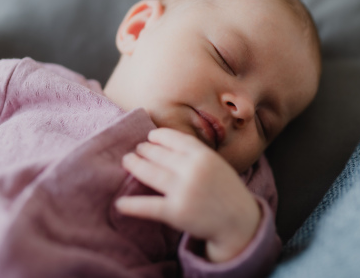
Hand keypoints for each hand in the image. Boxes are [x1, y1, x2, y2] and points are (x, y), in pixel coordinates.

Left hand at [116, 128, 261, 262]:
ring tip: (127, 161)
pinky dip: (132, 205)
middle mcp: (193, 170)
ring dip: (135, 165)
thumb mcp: (217, 165)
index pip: (175, 139)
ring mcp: (184, 191)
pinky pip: (149, 206)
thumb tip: (166, 144)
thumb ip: (196, 155)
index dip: (159, 136)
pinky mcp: (177, 212)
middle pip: (160, 154)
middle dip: (145, 150)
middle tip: (136, 150)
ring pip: (151, 173)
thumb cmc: (226, 191)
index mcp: (205, 156)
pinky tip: (119, 204)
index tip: (150, 136)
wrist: (240, 222)